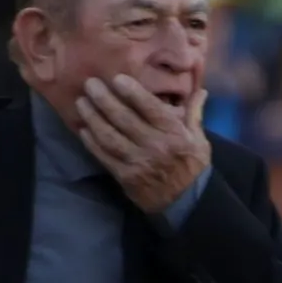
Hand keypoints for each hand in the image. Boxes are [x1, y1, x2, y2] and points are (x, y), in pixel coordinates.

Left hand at [74, 76, 210, 216]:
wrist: (186, 204)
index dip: (132, 92)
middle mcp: (154, 145)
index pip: (150, 107)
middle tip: (90, 84)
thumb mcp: (199, 139)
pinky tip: (83, 129)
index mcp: (173, 133)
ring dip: (93, 118)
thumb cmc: (192, 167)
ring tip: (81, 103)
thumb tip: (200, 90)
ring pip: (110, 136)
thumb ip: (194, 113)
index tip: (116, 78)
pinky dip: (92, 142)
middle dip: (104, 99)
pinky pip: (105, 156)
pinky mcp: (125, 177)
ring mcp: (138, 162)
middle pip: (124, 118)